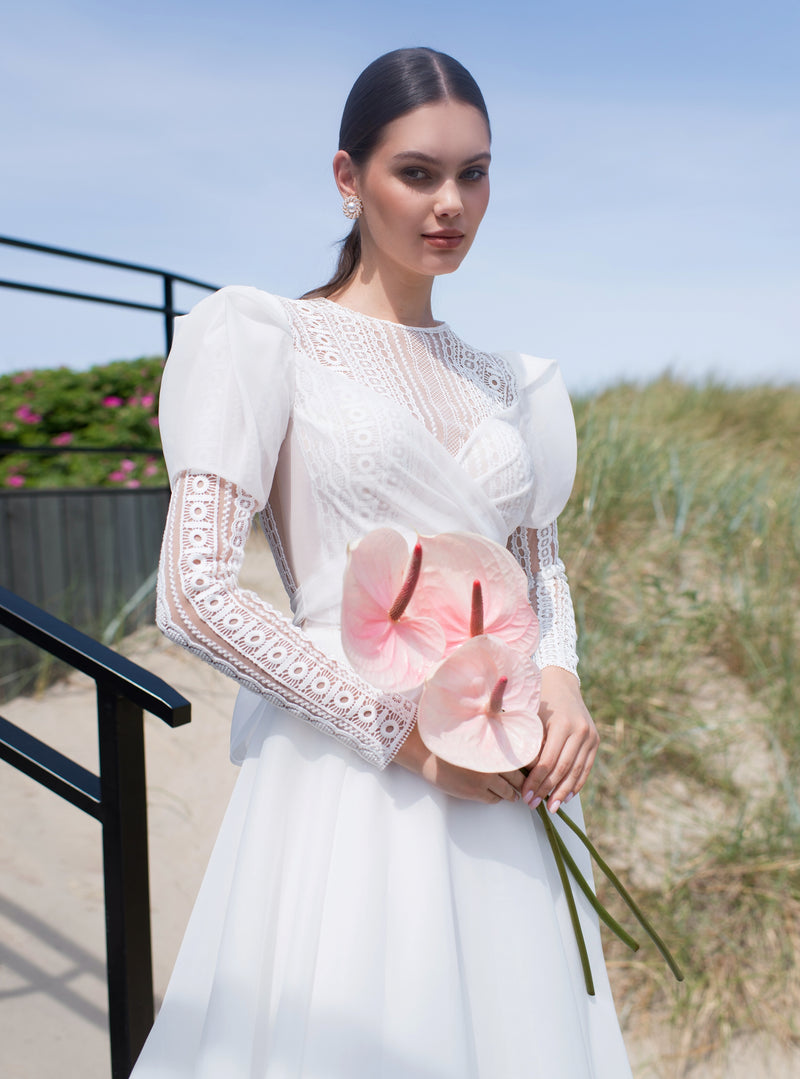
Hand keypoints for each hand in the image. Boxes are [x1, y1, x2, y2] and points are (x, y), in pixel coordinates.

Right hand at [393, 726, 523, 803]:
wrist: (428, 755)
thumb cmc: (451, 743)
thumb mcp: (476, 738)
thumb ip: (494, 743)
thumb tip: (512, 749)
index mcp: (494, 750)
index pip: (521, 761)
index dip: (529, 767)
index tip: (534, 769)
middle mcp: (492, 765)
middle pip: (518, 779)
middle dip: (524, 784)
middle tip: (529, 785)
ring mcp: (483, 780)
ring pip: (507, 792)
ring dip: (512, 794)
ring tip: (515, 793)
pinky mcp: (474, 793)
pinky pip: (493, 799)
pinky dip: (498, 798)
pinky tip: (497, 794)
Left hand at [521, 667, 598, 812]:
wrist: (562, 683)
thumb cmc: (540, 701)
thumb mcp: (532, 717)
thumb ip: (530, 743)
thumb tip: (523, 774)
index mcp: (561, 724)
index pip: (548, 761)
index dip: (537, 781)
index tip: (526, 795)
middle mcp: (579, 730)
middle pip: (563, 768)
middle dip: (547, 790)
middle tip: (533, 804)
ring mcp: (590, 736)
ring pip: (576, 771)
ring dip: (563, 792)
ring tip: (551, 807)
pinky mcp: (595, 740)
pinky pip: (586, 766)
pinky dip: (577, 783)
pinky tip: (567, 796)